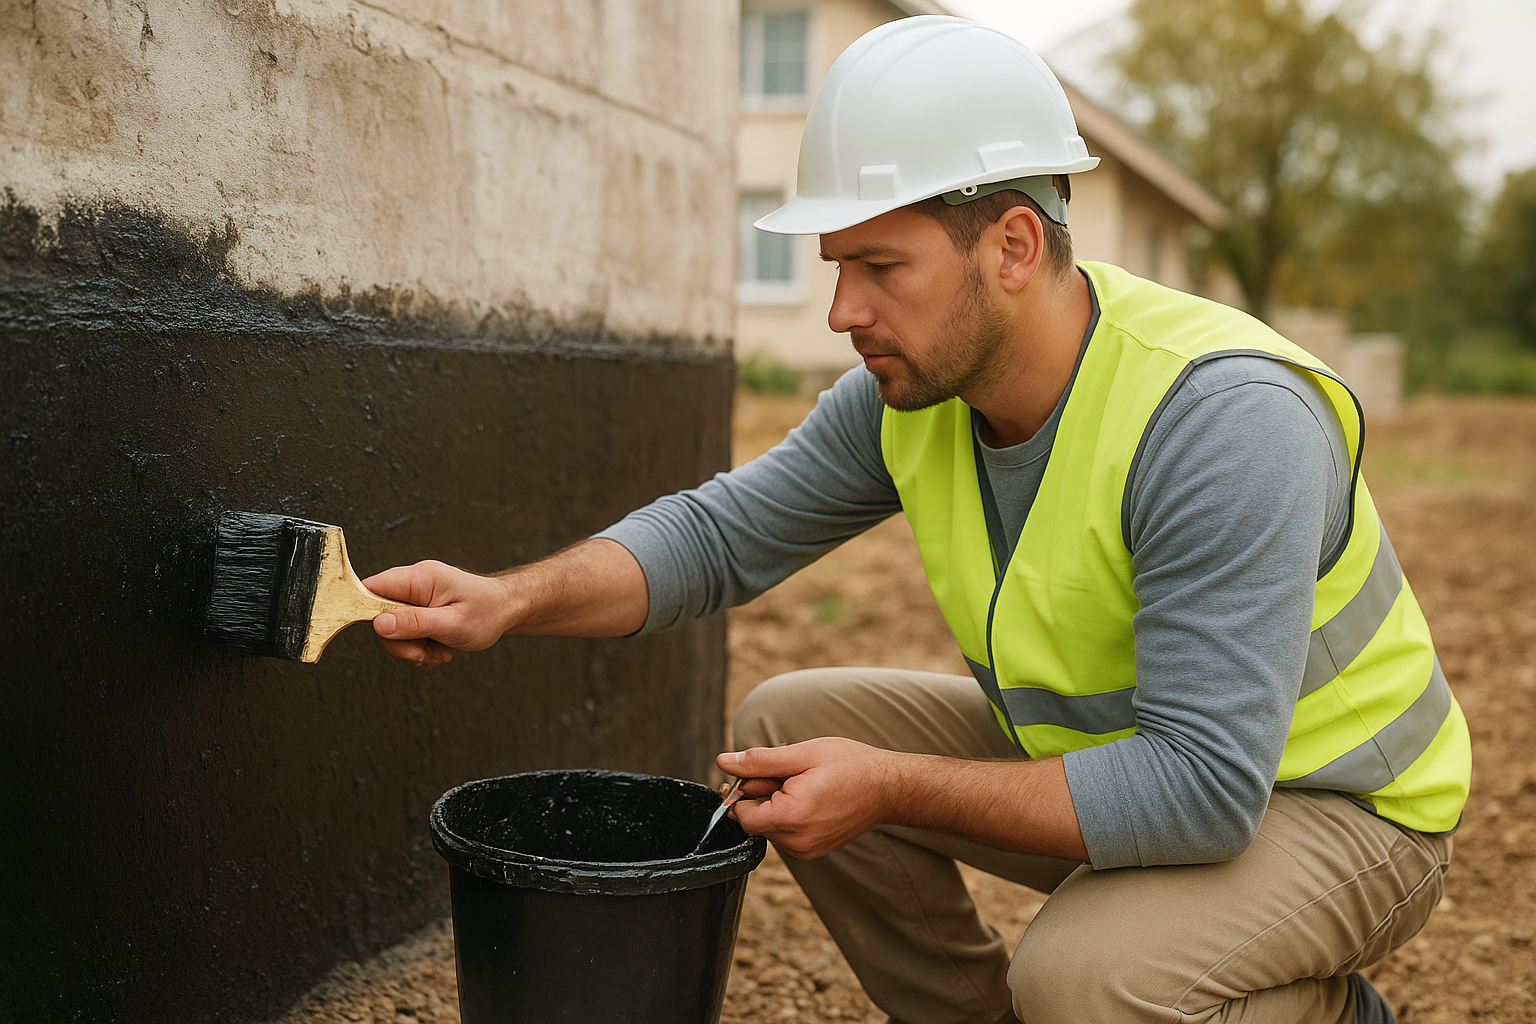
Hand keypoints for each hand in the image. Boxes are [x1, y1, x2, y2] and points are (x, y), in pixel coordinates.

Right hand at [364, 560, 515, 666]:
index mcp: (419, 578)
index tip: (383, 635)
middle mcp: (414, 582)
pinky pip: (406, 630)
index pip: (371, 588)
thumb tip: (378, 623)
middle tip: (422, 653)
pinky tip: (440, 648)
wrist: (508, 610)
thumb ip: (414, 623)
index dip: (365, 612)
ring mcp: (417, 595)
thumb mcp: (452, 624)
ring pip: (392, 627)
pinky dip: (419, 645)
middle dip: (398, 641)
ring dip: (411, 646)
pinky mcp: (421, 607)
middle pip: (378, 613)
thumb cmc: (488, 612)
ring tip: (439, 650)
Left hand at [717, 738, 895, 859]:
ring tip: (804, 785)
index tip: (760, 771)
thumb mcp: (802, 754)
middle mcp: (797, 842)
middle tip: (788, 773)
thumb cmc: (850, 766)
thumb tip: (723, 762)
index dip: (743, 791)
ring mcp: (806, 851)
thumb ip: (758, 761)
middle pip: (755, 822)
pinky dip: (789, 816)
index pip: (742, 815)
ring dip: (776, 806)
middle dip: (762, 796)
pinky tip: (810, 798)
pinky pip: (786, 834)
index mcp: (790, 817)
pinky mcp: (814, 851)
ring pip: (770, 828)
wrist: (889, 788)